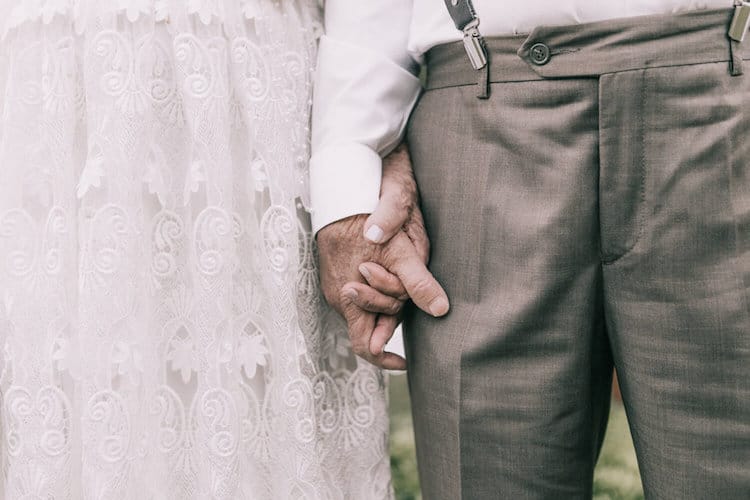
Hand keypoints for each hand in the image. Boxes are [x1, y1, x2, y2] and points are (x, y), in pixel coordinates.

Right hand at [317, 144, 448, 369]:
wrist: (342, 186)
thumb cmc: (369, 218)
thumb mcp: (400, 252)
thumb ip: (418, 283)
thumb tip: (440, 310)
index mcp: (349, 299)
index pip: (365, 347)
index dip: (386, 359)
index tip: (407, 359)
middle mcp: (339, 296)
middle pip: (372, 323)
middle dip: (395, 313)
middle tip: (411, 288)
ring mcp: (335, 281)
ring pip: (368, 305)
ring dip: (390, 296)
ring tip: (402, 269)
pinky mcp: (336, 268)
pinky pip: (361, 289)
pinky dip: (380, 285)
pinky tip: (392, 265)